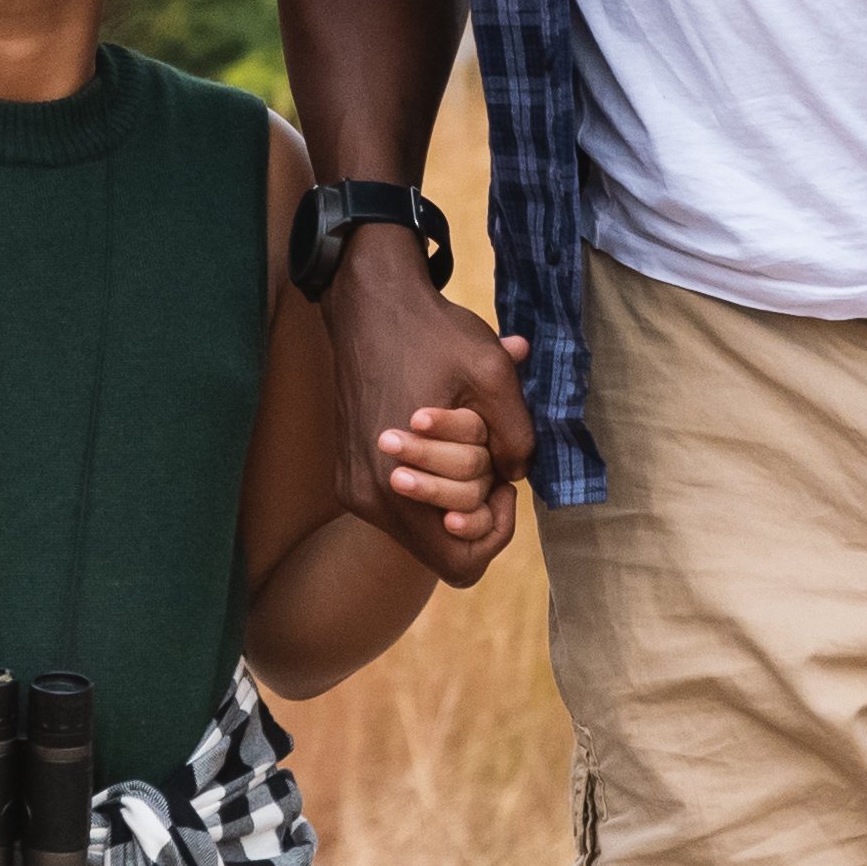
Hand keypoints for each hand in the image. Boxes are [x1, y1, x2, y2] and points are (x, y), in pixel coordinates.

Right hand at [328, 240, 532, 586]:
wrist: (368, 302)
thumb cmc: (432, 334)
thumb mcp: (493, 374)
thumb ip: (517, 436)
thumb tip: (516, 476)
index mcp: (396, 485)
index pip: (461, 564)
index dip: (495, 532)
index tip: (504, 485)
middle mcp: (367, 498)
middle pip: (443, 546)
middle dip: (476, 505)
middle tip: (489, 457)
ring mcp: (354, 487)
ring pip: (421, 523)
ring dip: (452, 490)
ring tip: (464, 439)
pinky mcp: (349, 472)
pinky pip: (401, 502)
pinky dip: (429, 479)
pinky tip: (439, 434)